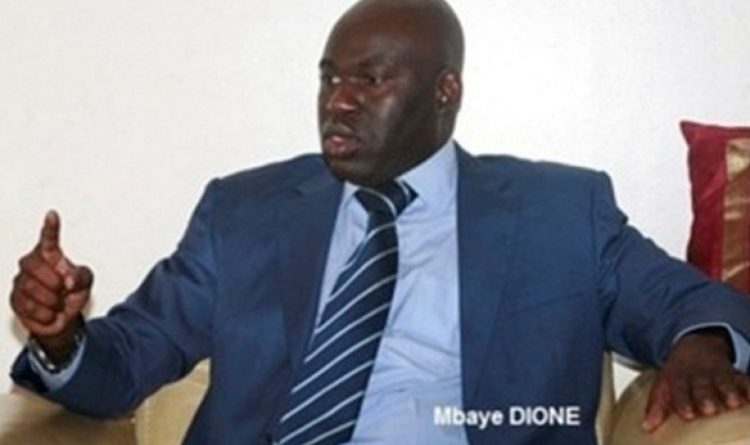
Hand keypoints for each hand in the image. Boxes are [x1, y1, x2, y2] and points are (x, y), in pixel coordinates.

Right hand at [9, 210, 92, 361]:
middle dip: (53, 281)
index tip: (53, 215)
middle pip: (34, 266)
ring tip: (58, 303)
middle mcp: (32, 264)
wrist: (65, 319)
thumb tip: (68, 279)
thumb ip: (80, 276)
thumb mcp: (85, 282)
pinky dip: (45, 313)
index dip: (50, 228)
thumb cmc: (73, 294)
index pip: (48, 239)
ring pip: (31, 288)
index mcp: (50, 255)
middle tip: (64, 290)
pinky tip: (49, 312)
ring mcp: (21, 281)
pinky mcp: (15, 299)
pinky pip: (28, 306)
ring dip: (51, 300)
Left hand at [642, 328, 749, 431]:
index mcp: (679, 379)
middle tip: (710, 409)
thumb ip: (656, 407)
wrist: (695, 346)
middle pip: (702, 387)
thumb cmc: (678, 373)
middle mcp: (699, 376)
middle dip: (706, 397)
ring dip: (729, 391)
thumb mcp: (663, 385)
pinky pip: (744, 380)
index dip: (683, 402)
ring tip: (733, 402)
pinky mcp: (735, 375)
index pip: (679, 391)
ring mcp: (717, 374)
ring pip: (723, 381)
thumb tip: (646, 427)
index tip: (687, 414)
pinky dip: (748, 388)